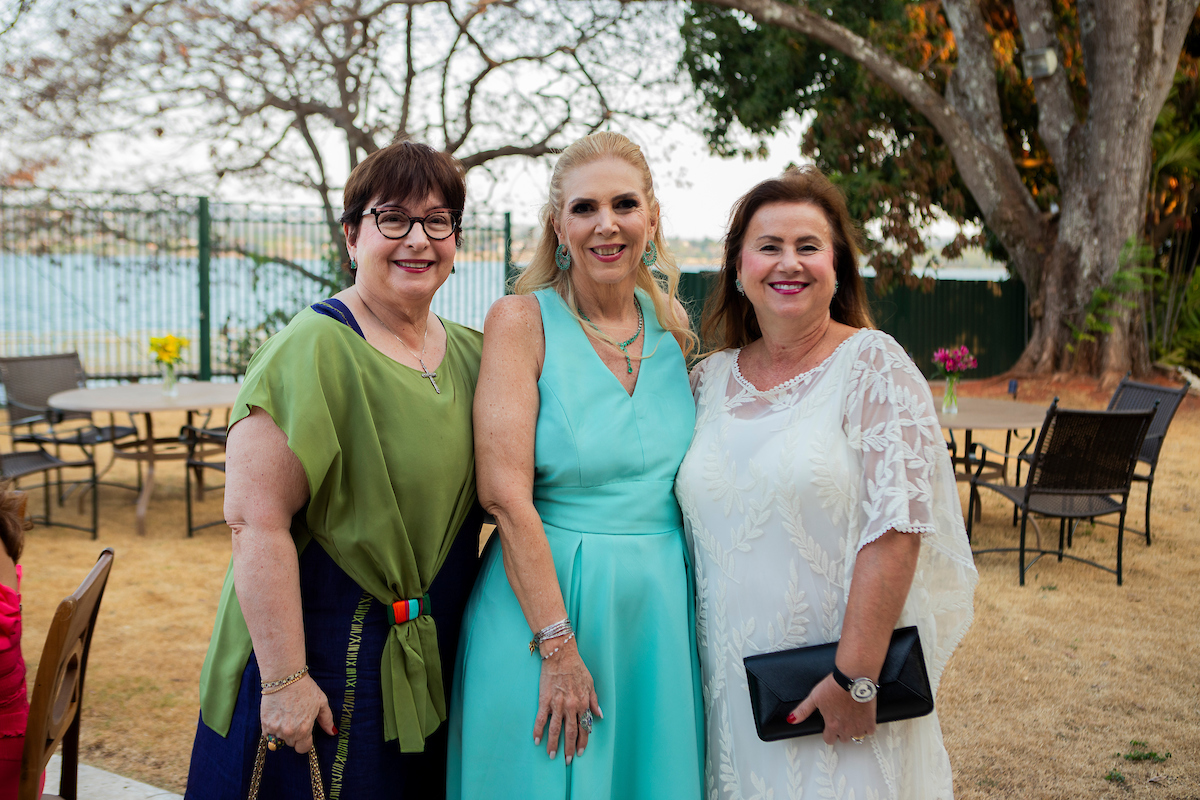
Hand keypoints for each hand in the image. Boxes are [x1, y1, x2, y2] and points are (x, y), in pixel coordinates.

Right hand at [260, 675, 335, 752]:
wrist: (285, 677)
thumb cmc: (305, 689)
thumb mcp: (321, 702)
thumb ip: (327, 720)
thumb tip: (332, 732)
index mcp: (304, 730)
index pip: (303, 749)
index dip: (305, 742)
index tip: (305, 734)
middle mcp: (289, 733)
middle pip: (291, 744)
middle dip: (294, 735)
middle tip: (295, 719)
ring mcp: (276, 729)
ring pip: (279, 740)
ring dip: (282, 732)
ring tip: (286, 716)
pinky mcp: (265, 724)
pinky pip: (268, 735)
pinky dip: (271, 729)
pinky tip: (277, 716)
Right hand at [532, 639, 601, 763]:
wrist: (561, 655)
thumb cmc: (577, 667)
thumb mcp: (591, 683)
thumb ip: (594, 701)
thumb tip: (600, 715)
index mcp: (583, 703)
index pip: (585, 728)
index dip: (583, 742)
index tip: (581, 752)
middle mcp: (571, 706)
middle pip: (570, 732)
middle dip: (569, 748)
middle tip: (567, 761)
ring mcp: (557, 704)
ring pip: (556, 729)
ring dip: (554, 744)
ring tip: (551, 756)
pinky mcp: (545, 700)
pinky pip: (541, 719)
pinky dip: (538, 731)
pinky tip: (537, 741)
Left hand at [788, 673, 875, 745]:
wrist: (853, 678)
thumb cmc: (835, 686)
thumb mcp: (814, 697)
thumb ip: (803, 711)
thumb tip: (791, 720)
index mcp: (832, 724)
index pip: (829, 740)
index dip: (828, 733)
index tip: (830, 726)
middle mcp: (846, 729)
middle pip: (843, 739)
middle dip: (841, 732)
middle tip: (841, 720)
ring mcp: (859, 726)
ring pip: (856, 736)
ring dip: (854, 730)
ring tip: (851, 718)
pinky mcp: (870, 721)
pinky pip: (869, 731)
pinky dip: (866, 726)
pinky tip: (862, 717)